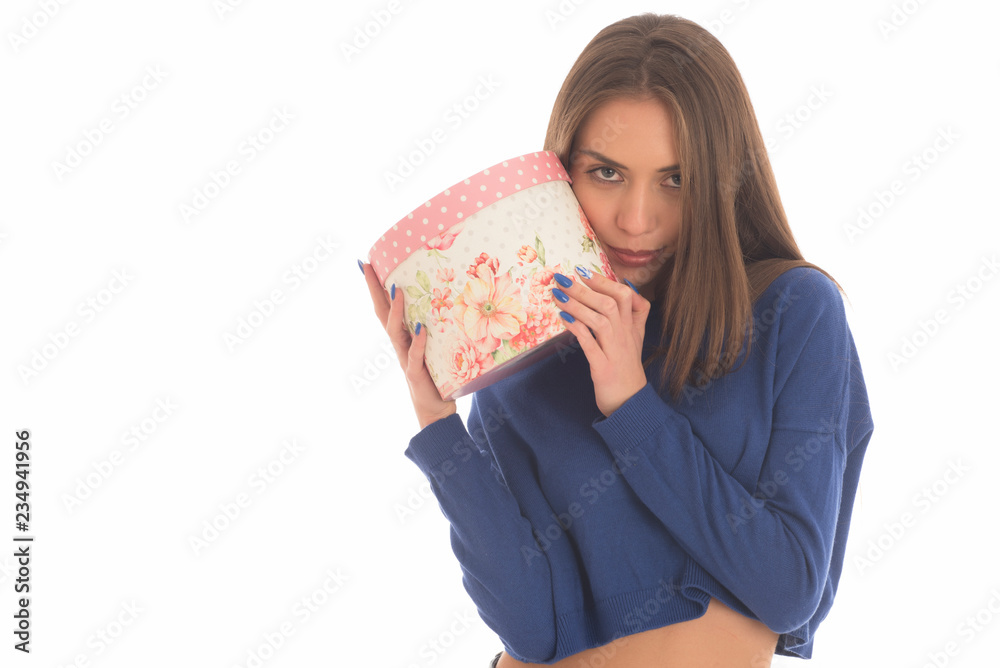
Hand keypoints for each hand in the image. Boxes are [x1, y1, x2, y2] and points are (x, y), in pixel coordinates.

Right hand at [361, 261, 456, 428]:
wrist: (436, 411)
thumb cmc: (436, 377)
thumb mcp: (434, 348)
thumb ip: (433, 328)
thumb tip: (443, 302)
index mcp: (402, 337)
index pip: (385, 307)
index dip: (375, 287)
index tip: (366, 263)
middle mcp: (400, 345)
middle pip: (381, 314)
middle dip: (374, 290)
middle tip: (366, 266)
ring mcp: (405, 358)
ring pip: (394, 331)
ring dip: (396, 310)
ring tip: (397, 289)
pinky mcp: (416, 372)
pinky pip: (415, 354)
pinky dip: (417, 341)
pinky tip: (420, 328)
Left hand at [550, 266, 650, 416]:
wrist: (630, 402)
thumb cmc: (626, 368)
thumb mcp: (634, 339)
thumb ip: (632, 313)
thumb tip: (625, 286)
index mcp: (632, 327)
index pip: (625, 296)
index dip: (605, 282)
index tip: (584, 271)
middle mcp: (625, 336)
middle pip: (610, 304)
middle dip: (585, 288)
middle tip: (562, 278)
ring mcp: (615, 351)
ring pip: (600, 320)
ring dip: (577, 305)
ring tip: (557, 294)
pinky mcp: (603, 367)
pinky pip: (590, 343)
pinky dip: (577, 328)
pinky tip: (563, 318)